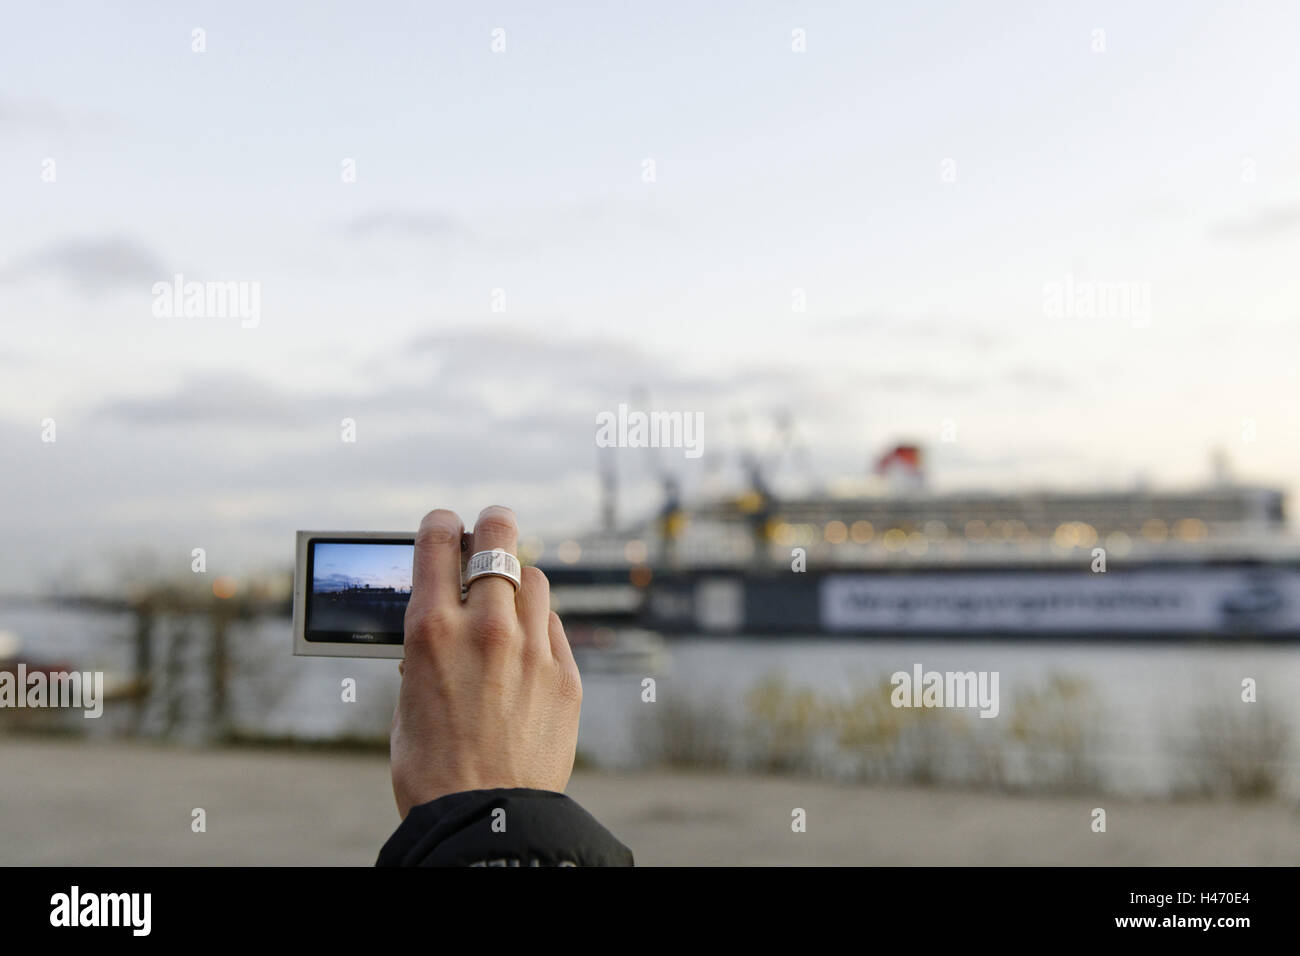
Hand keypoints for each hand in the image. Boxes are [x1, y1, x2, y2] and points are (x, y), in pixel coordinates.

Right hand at [390, 506, 581, 817]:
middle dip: (491, 527)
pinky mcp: (565, 674)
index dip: (441, 523)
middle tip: (489, 528)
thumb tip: (440, 624)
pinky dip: (539, 625)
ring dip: (517, 579)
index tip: (444, 525)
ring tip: (507, 597)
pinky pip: (554, 626)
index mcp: (431, 629)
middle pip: (500, 536)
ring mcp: (532, 648)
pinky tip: (527, 645)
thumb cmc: (433, 768)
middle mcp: (486, 627)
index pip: (439, 539)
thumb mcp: (408, 698)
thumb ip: (428, 649)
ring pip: (534, 577)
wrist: (487, 820)